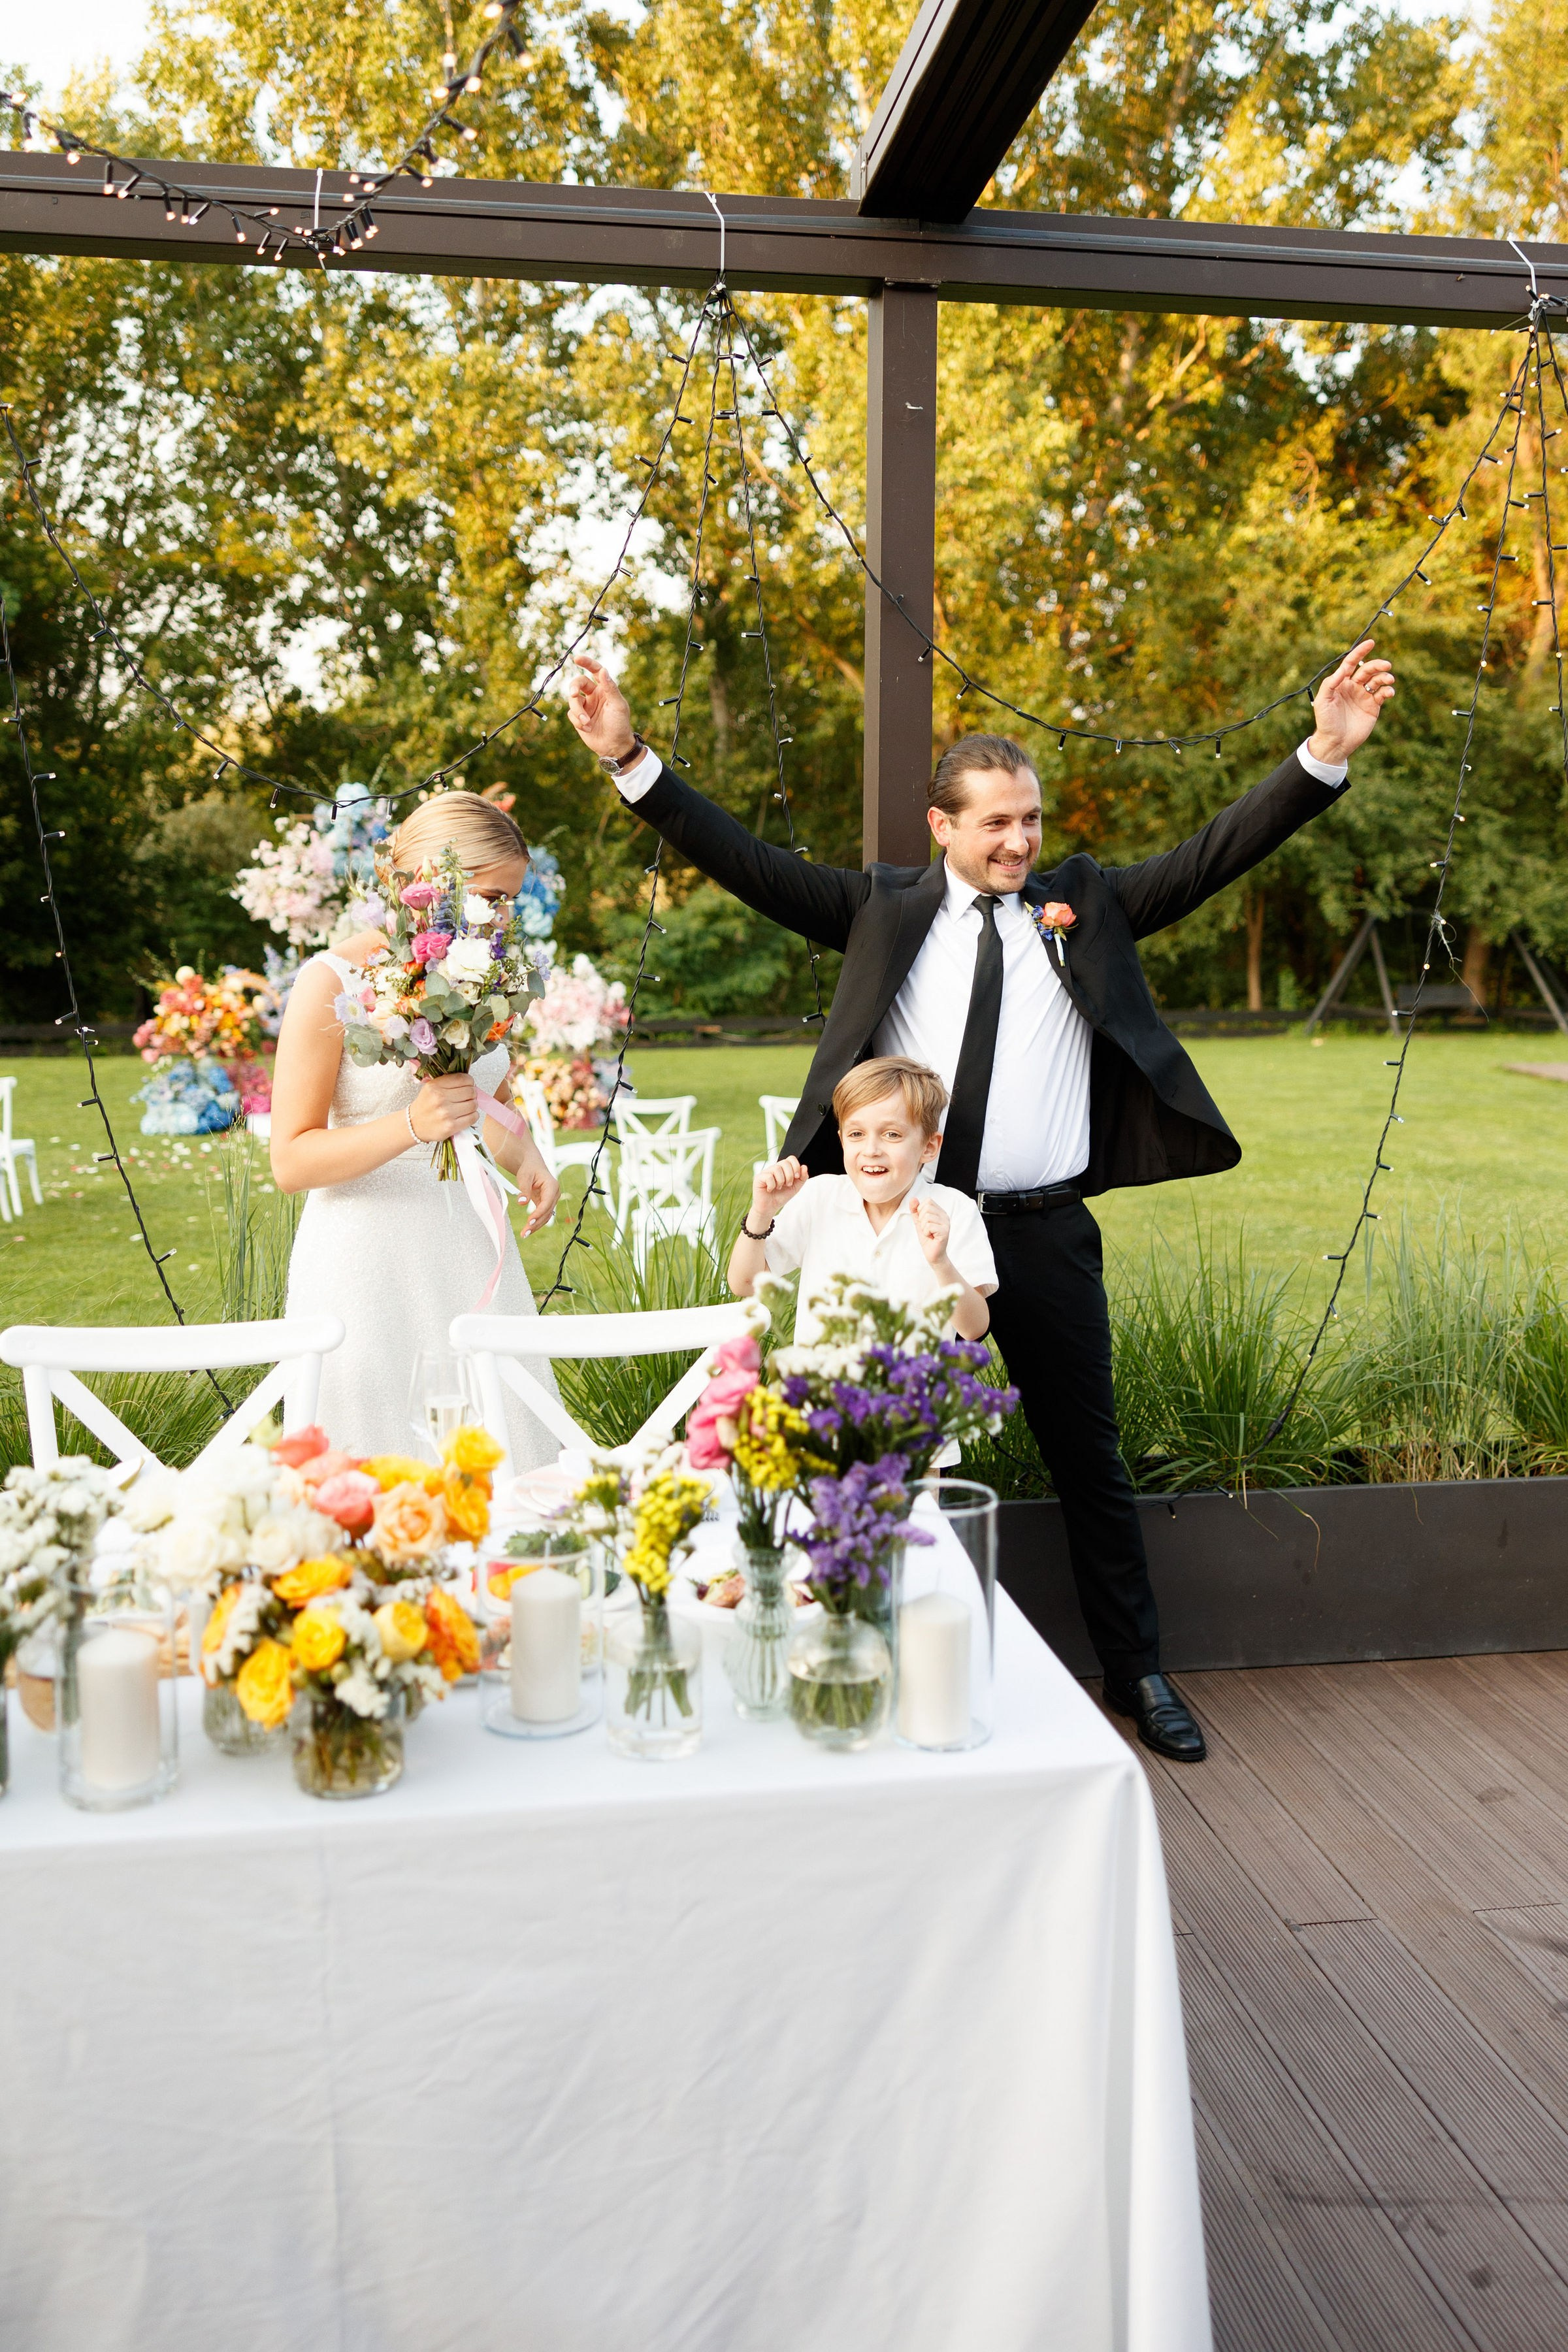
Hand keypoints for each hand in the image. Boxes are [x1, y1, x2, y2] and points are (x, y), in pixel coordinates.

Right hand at [410, 1073, 477, 1141]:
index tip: (468, 1085)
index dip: (469, 1082)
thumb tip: (471, 1083)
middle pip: (471, 1091)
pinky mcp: (451, 1126)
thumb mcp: (431, 1088)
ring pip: (473, 1104)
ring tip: (465, 1107)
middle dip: (472, 1094)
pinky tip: (466, 1115)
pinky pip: (472, 1117)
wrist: (414, 1125)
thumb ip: (448, 1082)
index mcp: (435, 1086)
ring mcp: (446, 1113)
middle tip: (467, 1097)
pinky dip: (473, 1116)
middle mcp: (440, 1098)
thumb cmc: (425, 1106)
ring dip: (473, 1105)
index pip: (463, 1079)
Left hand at [514, 1144, 559, 1238]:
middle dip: (536, 1223)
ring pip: (546, 1216)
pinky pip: (543, 1215)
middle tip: (525, 1233)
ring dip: (536, 1226)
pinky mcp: (546, 1203)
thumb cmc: (529, 1169)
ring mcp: (551, 1200)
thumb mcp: (524, 1176)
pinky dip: (536, 1223)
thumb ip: (524, 1189)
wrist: (532, 1165)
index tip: (529, 1222)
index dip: (539, 1213)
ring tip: (524, 1234)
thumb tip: (521, 1202)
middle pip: (547, 1212)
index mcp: (552, 1186)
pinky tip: (528, 1230)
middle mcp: (554, 1194)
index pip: (547, 1202)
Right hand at [567, 654, 636, 762]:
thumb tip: (603, 670)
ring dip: (578, 711)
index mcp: (604, 689)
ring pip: (572, 700)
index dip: (586, 663)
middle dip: (573, 687)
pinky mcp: (578, 718)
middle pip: (578, 683)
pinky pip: (571, 714)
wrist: (614, 746)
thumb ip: (611, 688)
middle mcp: (593, 695)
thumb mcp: (618, 705)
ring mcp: (585, 706)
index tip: (577, 659)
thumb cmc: (620, 724)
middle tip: (573, 694)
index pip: (594, 670)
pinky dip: (578, 721)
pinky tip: (587, 728)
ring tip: (587, 722)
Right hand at [751, 1157, 808, 1220]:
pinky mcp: (759, 1178)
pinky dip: (772, 1185)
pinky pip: (768, 1176)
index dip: (796, 1166)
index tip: (797, 1177)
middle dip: (790, 1175)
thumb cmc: (781, 1196)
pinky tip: (770, 1189)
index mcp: (783, 1169)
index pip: (791, 1159)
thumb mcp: (795, 1187)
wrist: (770, 1207)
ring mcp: (766, 1172)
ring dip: (781, 1181)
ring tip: (778, 1188)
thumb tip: (804, 1167)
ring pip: (777, 1169)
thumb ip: (802, 1178)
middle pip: (785, 1162)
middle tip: (788, 1185)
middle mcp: (774, 1168)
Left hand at [908, 1193, 952, 1268]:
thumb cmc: (927, 1238)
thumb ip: (915, 1210)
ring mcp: (946, 1224)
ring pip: (927, 1217)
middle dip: (921, 1219)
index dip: (921, 1210)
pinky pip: (929, 1226)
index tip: (924, 1222)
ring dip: (923, 1227)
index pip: (928, 1201)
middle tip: (926, 1229)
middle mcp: (945, 1216)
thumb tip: (913, 1198)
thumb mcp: (918, 1222)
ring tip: (929, 1233)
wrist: (932, 1254)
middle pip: (927, 1208)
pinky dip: (926, 1232)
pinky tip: (931, 1237)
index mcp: (940, 1212)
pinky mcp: (945, 1232)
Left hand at [1307, 640, 1395, 764]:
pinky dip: (1388, 691)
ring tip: (1388, 680)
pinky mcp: (1373, 707)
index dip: (1360, 652)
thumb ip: (1332, 683)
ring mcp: (1364, 696)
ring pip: (1377, 680)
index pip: (1352, 663)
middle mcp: (1354, 687)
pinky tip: (1388, 693)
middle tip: (1386, 666)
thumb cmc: (1325, 721)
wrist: (1335, 742)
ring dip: (1384, 677)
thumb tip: (1343, 669)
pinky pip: (1382, 694)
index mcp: (1341, 682)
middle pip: (1368, 670)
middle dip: (1377, 665)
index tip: (1371, 642)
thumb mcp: (1323, 700)